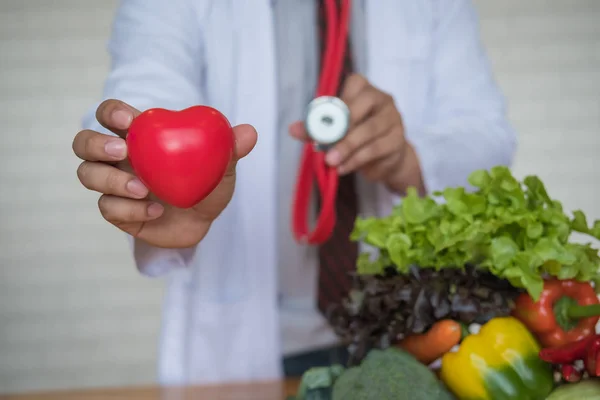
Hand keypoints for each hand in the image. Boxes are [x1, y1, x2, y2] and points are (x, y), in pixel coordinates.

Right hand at [72, 100, 256, 247]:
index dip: (111, 113)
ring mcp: (113, 185)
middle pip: (84, 143)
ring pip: (87, 175)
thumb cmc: (205, 185)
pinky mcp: (116, 213)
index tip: (127, 121)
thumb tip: (249, 132)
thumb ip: (231, 148)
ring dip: (111, 180)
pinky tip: (155, 212)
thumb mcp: (221, 167)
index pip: (110, 115)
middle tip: (122, 152)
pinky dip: (130, 210)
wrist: (202, 222)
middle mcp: (119, 158)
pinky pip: (108, 208)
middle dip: (95, 144)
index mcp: (139, 137)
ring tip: (143, 189)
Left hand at [290, 74, 423, 194]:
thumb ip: (315, 128)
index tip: (321, 119)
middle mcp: (382, 100)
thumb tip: (293, 129)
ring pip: (369, 130)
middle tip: (324, 144)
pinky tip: (342, 168)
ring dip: (347, 146)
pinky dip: (356, 160)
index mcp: (365, 90)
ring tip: (330, 161)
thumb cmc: (357, 138)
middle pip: (364, 104)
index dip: (338, 100)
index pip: (355, 83)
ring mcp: (393, 119)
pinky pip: (375, 149)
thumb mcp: (335, 131)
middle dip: (341, 125)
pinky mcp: (398, 141)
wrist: (387, 160)